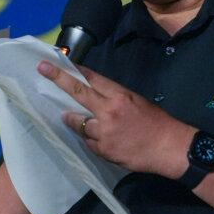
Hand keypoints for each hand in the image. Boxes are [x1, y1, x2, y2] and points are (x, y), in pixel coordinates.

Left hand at [37, 61, 192, 176]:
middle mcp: (108, 111)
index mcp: (119, 95)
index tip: (57, 63)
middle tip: (43, 69)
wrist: (170, 148)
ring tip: (76, 119)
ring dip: (75, 121)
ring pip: (79, 123)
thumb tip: (95, 95)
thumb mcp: (137, 101)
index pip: (91, 79)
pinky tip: (104, 140)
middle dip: (58, 79)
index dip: (73, 70)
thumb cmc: (157, 122)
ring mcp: (104, 131)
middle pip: (78, 92)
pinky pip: (89, 142)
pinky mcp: (104, 150)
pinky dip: (92, 140)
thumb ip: (115, 98)